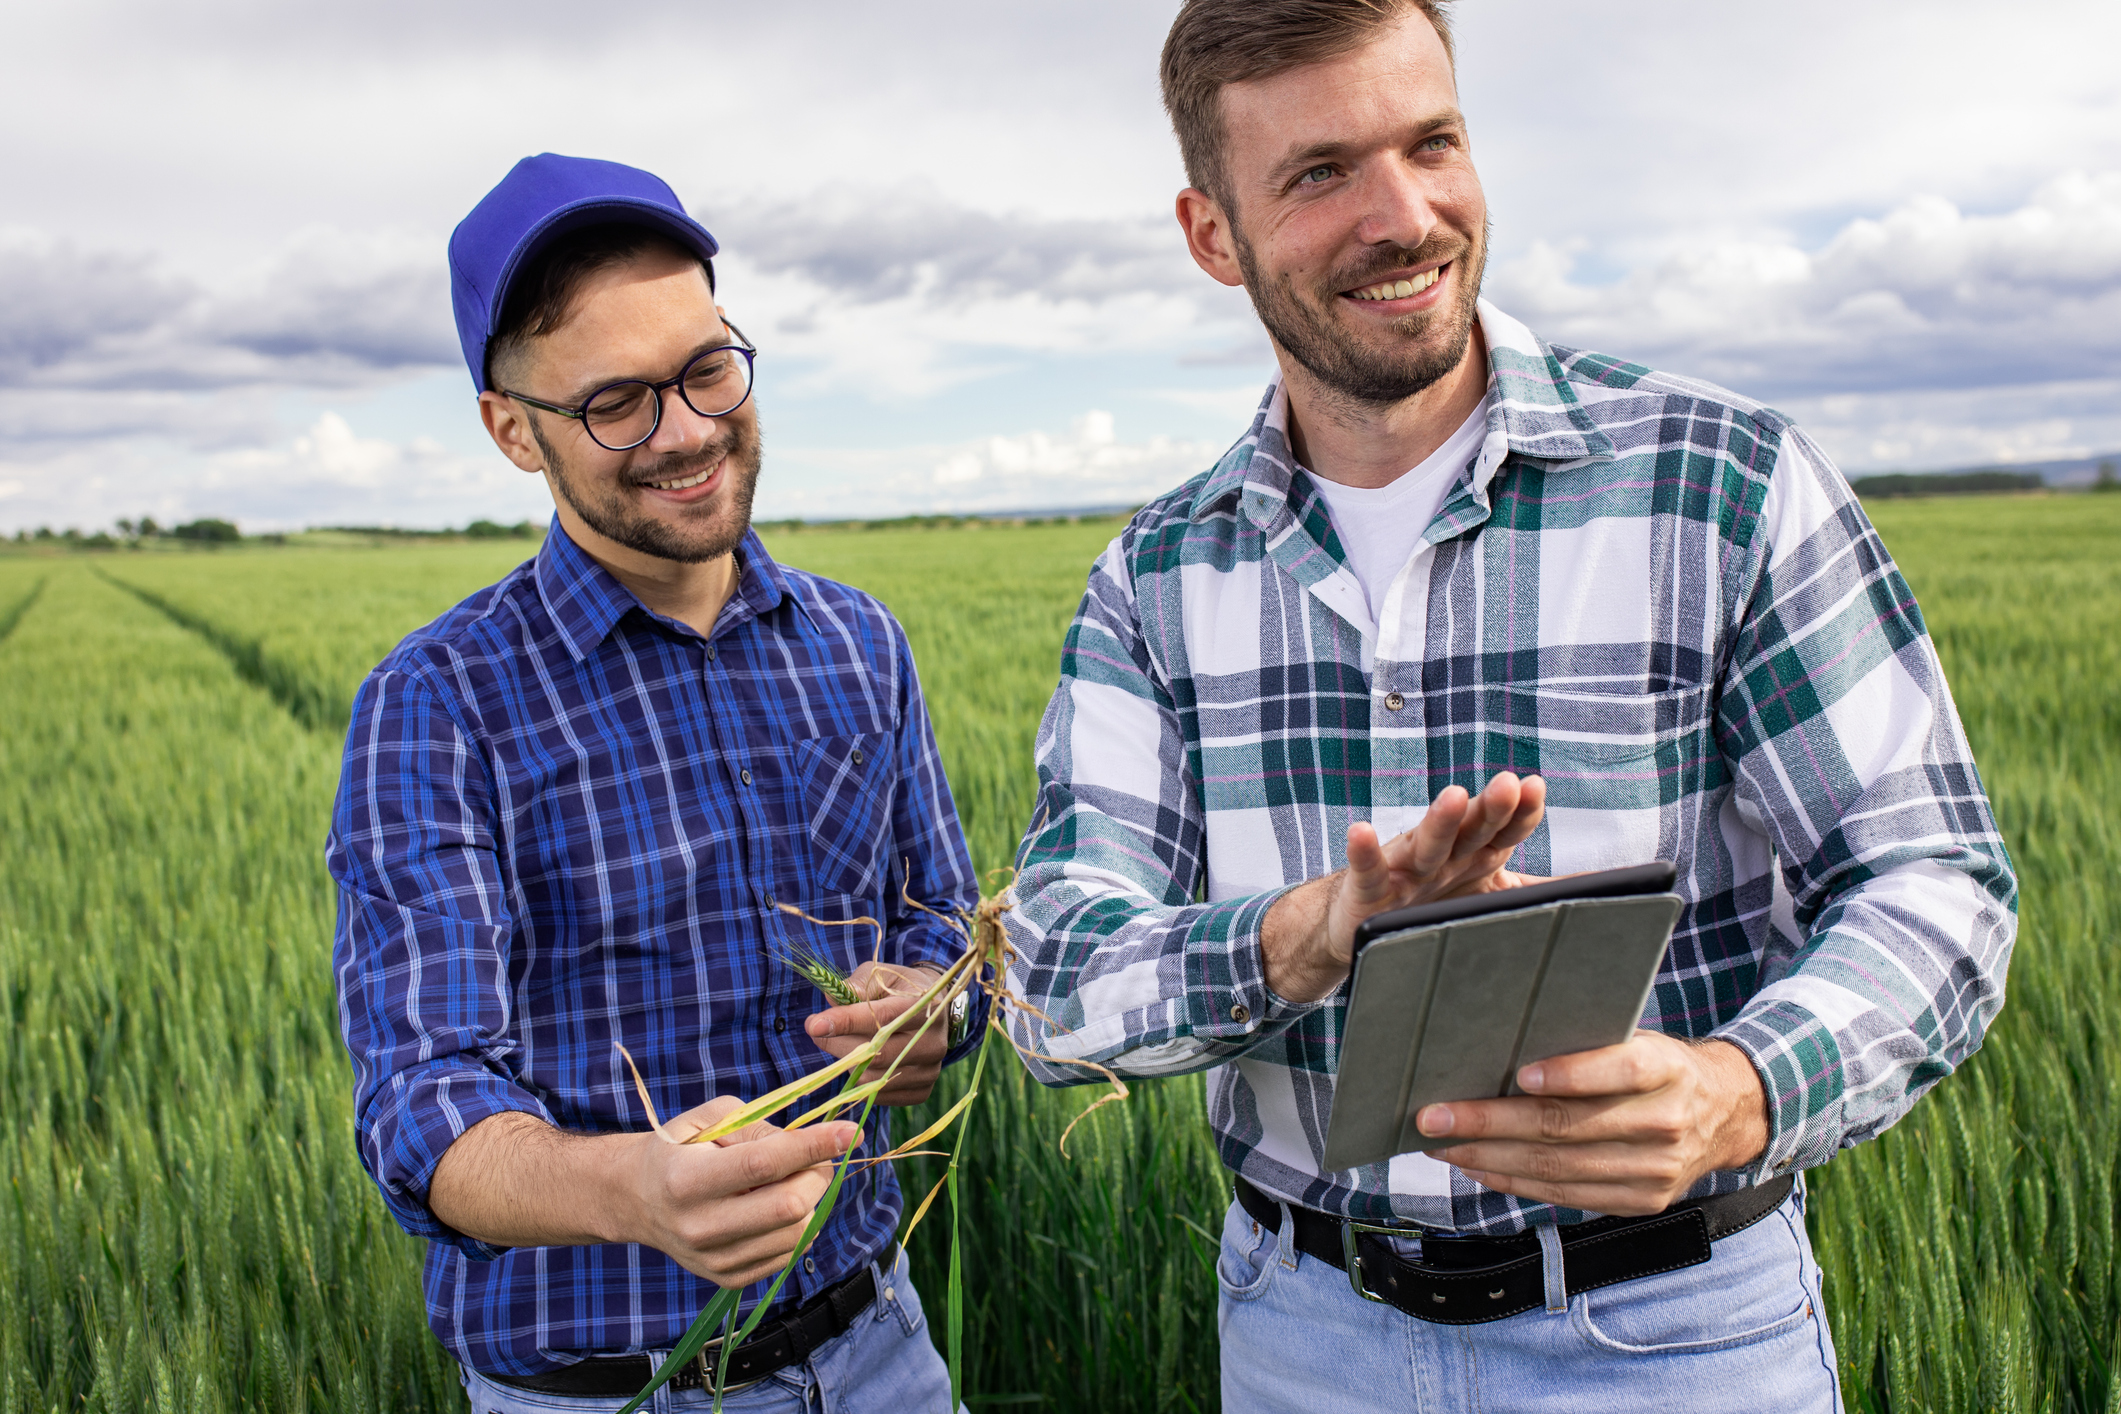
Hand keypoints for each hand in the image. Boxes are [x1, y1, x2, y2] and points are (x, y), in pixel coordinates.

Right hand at [617, 1097, 861, 1286]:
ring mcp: (714, 1260)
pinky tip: (776, 1206)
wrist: (637, 1200)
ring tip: (788, 1180)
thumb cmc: (679, 1149)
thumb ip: (758, 1126)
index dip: (812, 1146)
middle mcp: (699, 1226)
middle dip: (817, 1174)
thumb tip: (808, 1144)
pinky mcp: (727, 1280)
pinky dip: (798, 1225)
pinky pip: (789, 1254)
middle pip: (790, 1206)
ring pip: (797, 1233)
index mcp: (686, 1180)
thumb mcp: (708, 1119)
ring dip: (810, 1200)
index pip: (763, 1164)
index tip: (850, 1131)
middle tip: (814, 1155)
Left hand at [804, 963, 949, 1106]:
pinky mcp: (922, 1091)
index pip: (883, 1017)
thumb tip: (832, 1001)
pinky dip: (861, 1080)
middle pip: (876, 1053)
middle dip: (837, 1042)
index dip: (847, 1021)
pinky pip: (878, 1095)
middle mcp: (933, 1041)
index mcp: (926, 1006)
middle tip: (817, 1030)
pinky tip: (862, 1061)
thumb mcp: (881, 975)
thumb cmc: (899, 989)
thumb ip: (858, 985)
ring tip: (843, 1043)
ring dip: (847, 1063)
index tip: (814, 1025)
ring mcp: (930, 1070)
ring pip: (873, 1077)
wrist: (933, 1012)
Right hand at [1262, 773, 1547, 1002]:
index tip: (1535, 786)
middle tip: (1508, 783)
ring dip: (1440, 821)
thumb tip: (1597, 888)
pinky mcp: (1369, 889)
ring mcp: (1406, 870)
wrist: (1368, 925)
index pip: (1504, 829)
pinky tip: (1362, 832)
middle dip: (1490, 807)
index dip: (1520, 811)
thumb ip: (1536, 888)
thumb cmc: (1433, 900)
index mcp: (1474, 855)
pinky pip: (1369, 870)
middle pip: (1470, 828)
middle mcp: (1443, 855)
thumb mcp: (1489, 893)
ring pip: (1427, 845)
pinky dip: (1364, 852)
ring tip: (1454, 797)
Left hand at [1418, 1033, 1768, 1215]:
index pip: (1622, 1070)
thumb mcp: (1640, 1040)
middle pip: (1569, 1126)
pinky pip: (1567, 1196)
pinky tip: (1477, 1167)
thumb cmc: (1660, 1066)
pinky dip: (1514, 1182)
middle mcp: (1665, 1121)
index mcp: (1667, 1068)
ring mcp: (1656, 1169)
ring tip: (1442, 1144)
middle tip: (1434, 1116)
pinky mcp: (1642, 1200)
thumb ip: (1590, 1046)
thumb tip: (1502, 1047)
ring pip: (1559, 1168)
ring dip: (1490, 1158)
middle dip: (1491, 1123)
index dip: (1571, 1073)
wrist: (1727, 1113)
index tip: (1519, 1074)